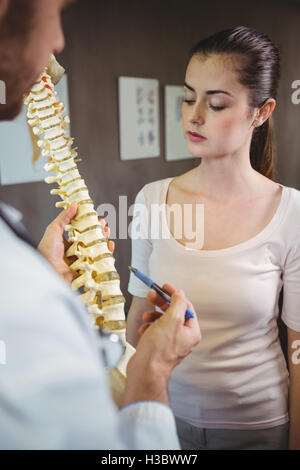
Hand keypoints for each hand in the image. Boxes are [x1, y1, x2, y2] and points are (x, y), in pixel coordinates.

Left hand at [38, 202, 113, 282]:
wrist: (46, 269)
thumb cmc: (46, 251)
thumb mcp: (53, 229)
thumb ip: (64, 217)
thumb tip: (74, 204)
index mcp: (68, 242)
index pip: (83, 231)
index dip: (91, 225)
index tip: (97, 218)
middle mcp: (76, 251)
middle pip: (92, 241)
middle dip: (100, 233)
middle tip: (104, 226)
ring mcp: (82, 261)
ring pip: (97, 251)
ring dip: (104, 242)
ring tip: (106, 235)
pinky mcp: (86, 270)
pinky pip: (99, 264)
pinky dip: (106, 256)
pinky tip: (108, 249)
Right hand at [123, 284, 200, 405]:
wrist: (145, 371)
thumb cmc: (159, 349)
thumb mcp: (171, 320)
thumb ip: (178, 303)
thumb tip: (180, 293)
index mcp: (192, 331)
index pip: (186, 306)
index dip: (174, 294)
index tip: (164, 287)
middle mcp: (184, 338)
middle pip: (174, 312)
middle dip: (161, 304)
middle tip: (151, 296)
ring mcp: (172, 343)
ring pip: (163, 321)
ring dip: (153, 316)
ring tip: (145, 317)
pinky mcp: (160, 347)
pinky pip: (156, 331)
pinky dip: (149, 327)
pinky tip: (143, 329)